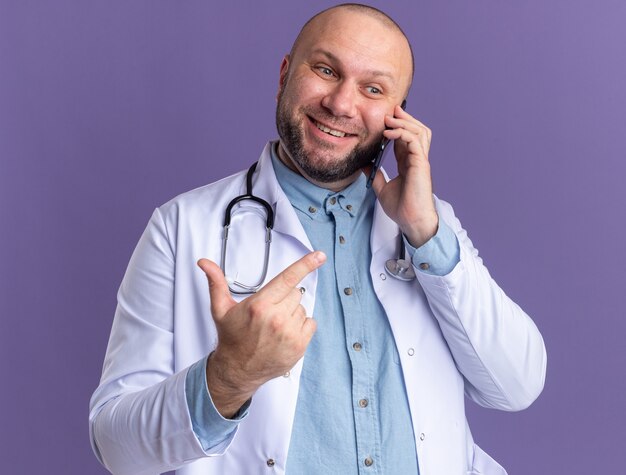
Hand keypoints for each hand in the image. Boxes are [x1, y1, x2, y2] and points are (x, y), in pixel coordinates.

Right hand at [197, 251, 325, 416]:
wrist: (237, 370)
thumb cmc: (232, 337)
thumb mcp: (221, 308)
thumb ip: (216, 282)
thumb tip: (204, 262)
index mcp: (260, 305)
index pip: (288, 278)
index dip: (305, 264)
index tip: (319, 256)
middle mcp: (276, 318)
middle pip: (295, 292)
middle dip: (284, 298)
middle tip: (269, 311)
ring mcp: (289, 333)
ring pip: (302, 308)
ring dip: (292, 313)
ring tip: (275, 325)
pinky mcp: (298, 346)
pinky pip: (311, 323)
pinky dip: (302, 326)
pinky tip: (286, 333)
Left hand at [369, 105, 438, 247]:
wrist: (411, 221)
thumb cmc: (402, 208)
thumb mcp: (382, 189)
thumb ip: (375, 175)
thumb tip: (364, 165)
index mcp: (409, 164)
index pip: (405, 139)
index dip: (397, 127)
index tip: (384, 120)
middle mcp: (417, 159)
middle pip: (417, 130)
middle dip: (405, 118)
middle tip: (391, 110)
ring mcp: (420, 161)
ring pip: (420, 132)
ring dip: (405, 122)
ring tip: (390, 117)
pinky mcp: (421, 164)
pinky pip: (414, 141)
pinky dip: (402, 132)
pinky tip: (390, 132)